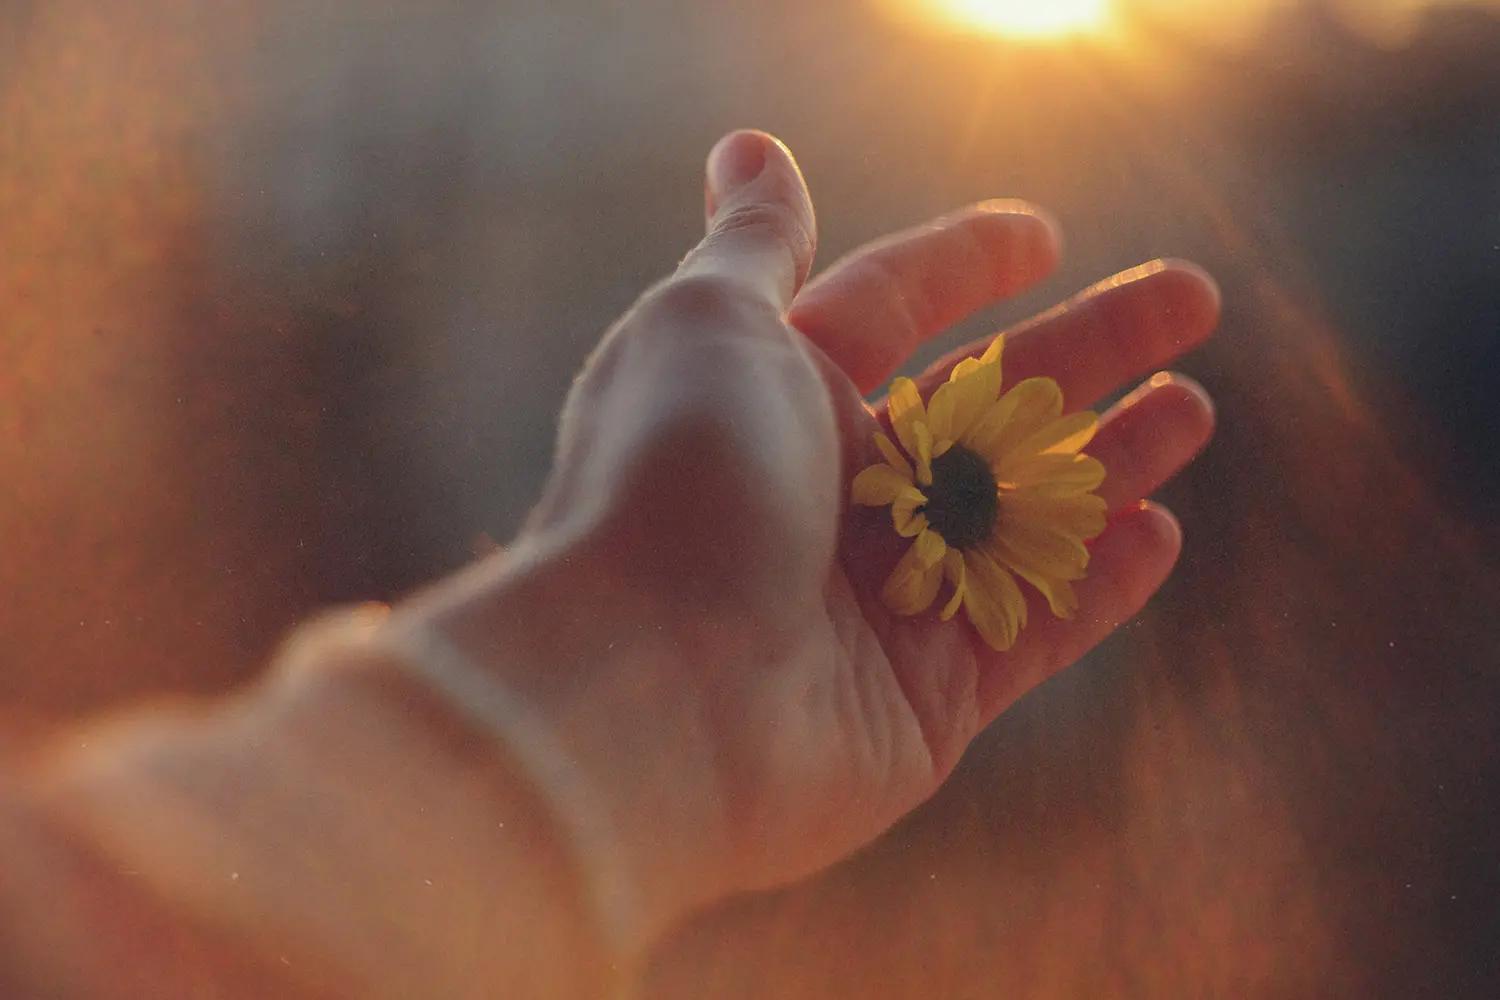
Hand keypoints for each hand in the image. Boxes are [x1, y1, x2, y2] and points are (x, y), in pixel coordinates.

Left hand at [399, 130, 1218, 953]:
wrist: (648, 694)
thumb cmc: (673, 485)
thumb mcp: (708, 325)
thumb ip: (756, 245)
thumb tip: (749, 148)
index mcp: (776, 394)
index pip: (888, 306)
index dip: (963, 262)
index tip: (1044, 234)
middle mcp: (829, 491)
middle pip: (981, 401)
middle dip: (1088, 347)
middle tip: (1190, 296)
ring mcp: (881, 597)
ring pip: (1021, 514)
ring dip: (1111, 459)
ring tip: (1192, 408)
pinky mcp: (924, 699)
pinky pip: (1031, 629)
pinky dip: (1096, 583)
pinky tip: (1159, 529)